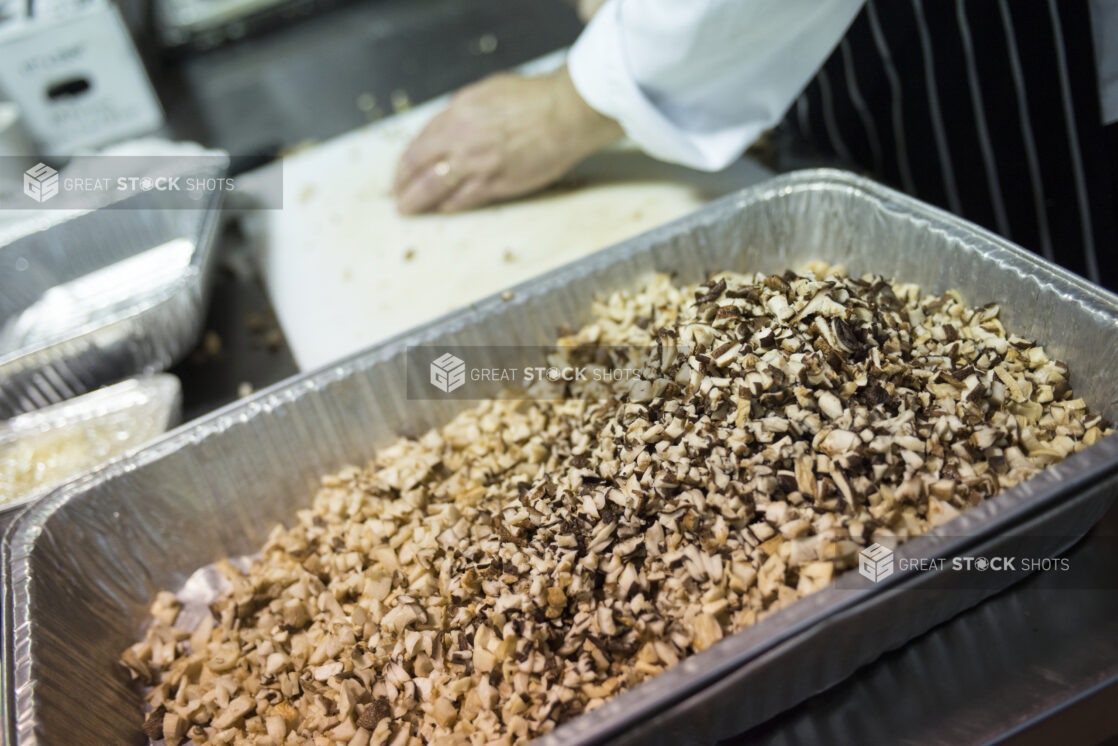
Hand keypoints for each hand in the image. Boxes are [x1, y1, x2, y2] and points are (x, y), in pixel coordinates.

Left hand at [394, 66, 621, 213]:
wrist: (564, 113)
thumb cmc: (533, 98)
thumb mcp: (486, 92)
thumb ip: (462, 112)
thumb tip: (448, 126)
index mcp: (456, 114)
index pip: (418, 144)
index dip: (405, 162)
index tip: (402, 170)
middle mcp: (460, 140)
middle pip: (418, 169)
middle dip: (403, 187)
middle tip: (398, 197)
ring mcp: (477, 165)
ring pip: (435, 190)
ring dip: (419, 202)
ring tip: (410, 210)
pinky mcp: (496, 183)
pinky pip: (464, 200)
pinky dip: (449, 206)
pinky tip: (442, 210)